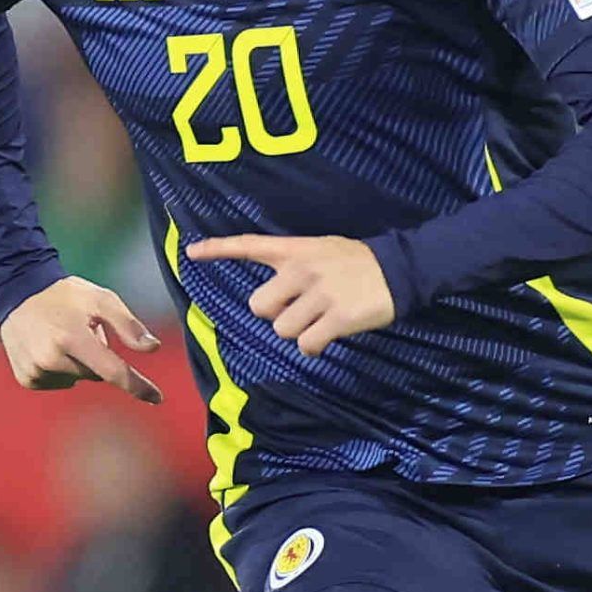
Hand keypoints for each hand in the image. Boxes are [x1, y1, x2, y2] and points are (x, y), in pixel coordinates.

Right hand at [0, 275, 161, 401]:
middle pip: (95, 374)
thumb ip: (128, 325)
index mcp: (72, 337)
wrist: (18, 289)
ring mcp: (36, 370)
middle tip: (80, 331)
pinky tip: (48, 348)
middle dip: (96, 357)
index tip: (157, 398)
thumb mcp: (101, 299)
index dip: (137, 386)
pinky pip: (58, 383)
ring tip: (61, 337)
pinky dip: (60, 370)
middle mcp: (51, 358)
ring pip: (77, 379)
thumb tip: (153, 348)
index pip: (113, 371)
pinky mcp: (27, 378)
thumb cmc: (67, 295)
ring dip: (77, 363)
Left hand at [190, 233, 394, 355]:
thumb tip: (269, 301)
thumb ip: (292, 266)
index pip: (249, 245)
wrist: (400, 268)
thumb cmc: (356, 263)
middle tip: (300, 309)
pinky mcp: (338, 317)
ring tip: (321, 318)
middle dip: (275, 315)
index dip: (218, 250)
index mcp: (296, 250)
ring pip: (283, 331)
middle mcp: (303, 270)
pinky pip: (307, 345)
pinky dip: (315, 346)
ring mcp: (321, 294)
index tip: (191, 251)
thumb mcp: (321, 250)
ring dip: (299, 332)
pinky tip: (330, 333)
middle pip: (259, 306)